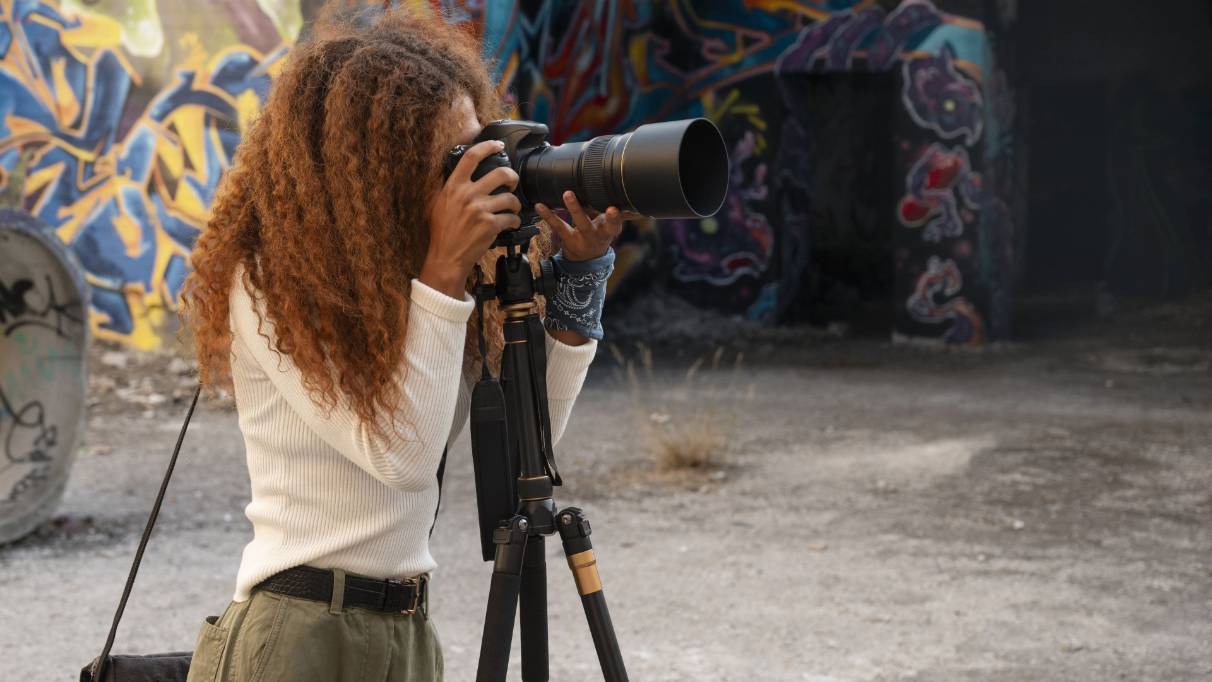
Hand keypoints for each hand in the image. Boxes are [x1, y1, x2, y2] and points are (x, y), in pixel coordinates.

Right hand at [421, 140, 521, 297]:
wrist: (446, 257)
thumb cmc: (443, 233)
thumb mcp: (439, 204)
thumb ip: (452, 189)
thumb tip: (462, 175)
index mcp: (454, 186)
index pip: (472, 157)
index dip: (488, 146)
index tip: (498, 145)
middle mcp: (467, 194)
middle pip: (501, 173)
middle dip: (513, 177)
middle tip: (513, 183)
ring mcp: (480, 209)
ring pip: (510, 198)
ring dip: (516, 204)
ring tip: (513, 209)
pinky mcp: (490, 225)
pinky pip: (511, 218)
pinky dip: (514, 221)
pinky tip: (510, 224)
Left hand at [534, 191, 630, 260]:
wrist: (587, 260)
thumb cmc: (600, 235)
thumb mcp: (612, 228)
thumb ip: (621, 216)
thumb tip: (638, 207)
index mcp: (609, 231)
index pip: (613, 224)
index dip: (614, 217)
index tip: (615, 209)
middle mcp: (595, 235)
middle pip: (591, 223)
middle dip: (585, 211)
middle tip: (579, 197)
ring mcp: (580, 238)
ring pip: (576, 223)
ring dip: (572, 208)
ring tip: (566, 194)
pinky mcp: (567, 239)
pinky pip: (557, 226)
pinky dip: (547, 215)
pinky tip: (539, 205)